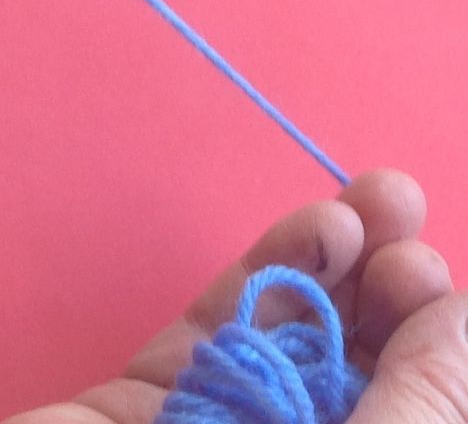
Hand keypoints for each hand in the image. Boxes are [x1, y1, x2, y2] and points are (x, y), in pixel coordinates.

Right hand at [4, 170, 467, 422]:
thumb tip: (457, 315)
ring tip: (382, 196)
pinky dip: (276, 268)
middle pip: (367, 369)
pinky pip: (226, 322)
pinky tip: (323, 226)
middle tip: (404, 215)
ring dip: (346, 258)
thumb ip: (426, 404)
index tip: (431, 279)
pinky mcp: (160, 391)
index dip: (441, 348)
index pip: (424, 414)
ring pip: (300, 331)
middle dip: (395, 288)